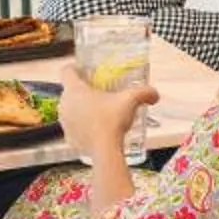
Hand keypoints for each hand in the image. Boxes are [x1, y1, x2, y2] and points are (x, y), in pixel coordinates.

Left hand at [61, 75, 159, 189]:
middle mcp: (64, 103)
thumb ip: (144, 93)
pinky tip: (97, 128)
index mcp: (74, 89)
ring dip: (81, 108)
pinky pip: (74, 126)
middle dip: (83, 90)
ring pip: (71, 109)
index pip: (66, 71)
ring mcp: (64, 122)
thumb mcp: (131, 100)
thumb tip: (155, 94)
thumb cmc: (112, 120)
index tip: (85, 70)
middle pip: (70, 91)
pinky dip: (83, 125)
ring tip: (100, 111)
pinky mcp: (68, 137)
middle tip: (100, 92)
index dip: (75, 68)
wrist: (104, 150)